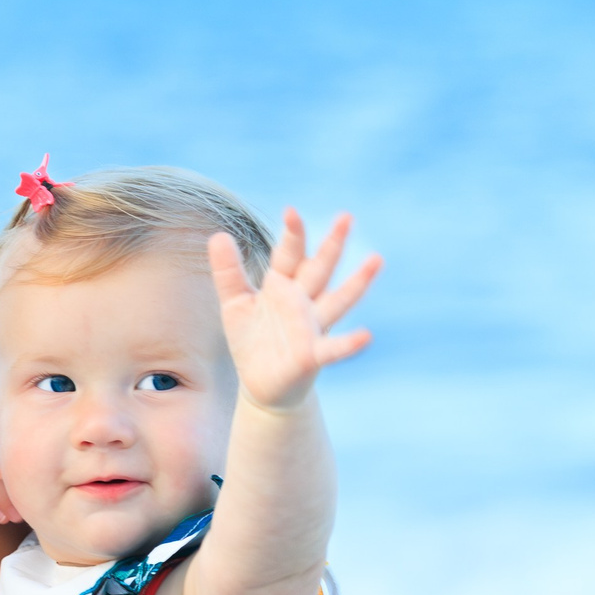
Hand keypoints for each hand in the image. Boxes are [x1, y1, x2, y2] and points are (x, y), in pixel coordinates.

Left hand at [209, 210, 380, 412]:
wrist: (261, 383)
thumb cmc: (252, 339)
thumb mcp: (235, 302)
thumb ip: (228, 271)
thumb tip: (218, 235)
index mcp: (282, 286)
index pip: (289, 255)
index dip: (292, 235)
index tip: (291, 211)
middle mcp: (302, 302)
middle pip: (319, 269)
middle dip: (331, 245)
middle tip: (346, 217)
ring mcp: (312, 327)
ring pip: (337, 300)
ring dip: (357, 282)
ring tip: (376, 260)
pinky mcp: (313, 355)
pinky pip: (333, 348)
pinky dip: (349, 343)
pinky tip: (366, 336)